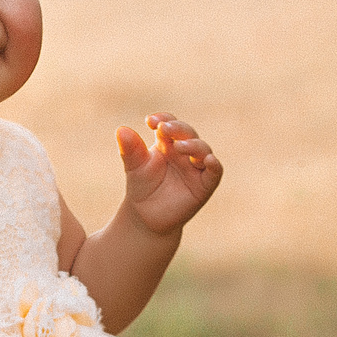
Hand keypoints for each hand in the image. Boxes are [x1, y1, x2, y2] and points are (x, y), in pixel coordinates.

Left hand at [116, 112, 222, 236]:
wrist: (146, 216)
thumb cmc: (142, 187)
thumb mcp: (134, 167)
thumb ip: (130, 150)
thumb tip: (121, 130)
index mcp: (168, 143)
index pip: (170, 124)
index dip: (164, 119)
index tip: (151, 121)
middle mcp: (185, 152)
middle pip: (188, 133)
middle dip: (178, 129)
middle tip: (164, 128)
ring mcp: (196, 168)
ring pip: (203, 150)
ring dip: (193, 145)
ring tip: (179, 146)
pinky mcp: (204, 185)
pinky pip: (215, 172)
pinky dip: (214, 165)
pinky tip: (209, 160)